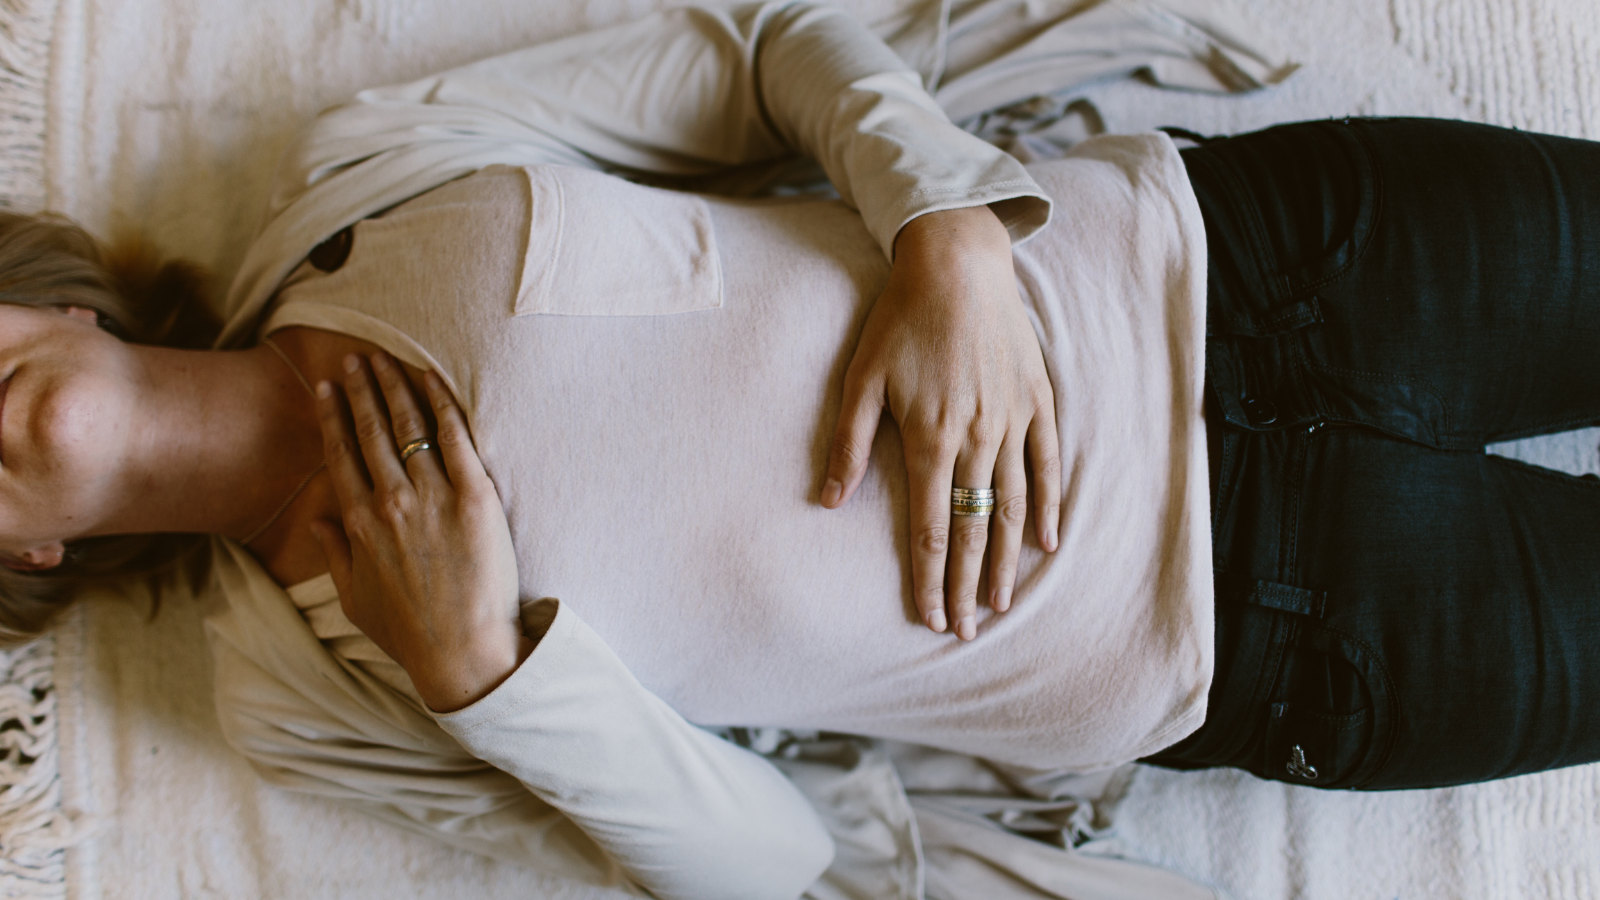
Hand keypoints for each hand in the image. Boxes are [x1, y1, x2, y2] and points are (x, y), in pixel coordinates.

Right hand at [311, 351, 529, 711]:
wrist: (461, 651)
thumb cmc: (409, 631)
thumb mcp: (354, 597)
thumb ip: (334, 554)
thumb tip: (321, 521)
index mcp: (358, 523)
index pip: (341, 454)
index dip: (333, 417)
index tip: (327, 389)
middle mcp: (391, 502)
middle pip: (372, 430)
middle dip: (361, 389)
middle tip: (355, 360)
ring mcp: (433, 497)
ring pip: (409, 426)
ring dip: (396, 387)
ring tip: (387, 360)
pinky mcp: (474, 497)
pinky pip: (455, 438)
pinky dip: (442, 404)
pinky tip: (432, 380)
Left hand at [822, 206, 1061, 640]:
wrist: (959, 261)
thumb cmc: (902, 317)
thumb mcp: (862, 377)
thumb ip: (849, 444)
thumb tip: (827, 501)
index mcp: (930, 437)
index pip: (929, 527)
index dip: (929, 578)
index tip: (930, 617)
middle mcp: (977, 438)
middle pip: (971, 528)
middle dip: (965, 583)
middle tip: (965, 628)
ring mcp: (1013, 421)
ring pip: (1013, 506)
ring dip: (1005, 558)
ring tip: (999, 601)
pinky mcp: (1037, 400)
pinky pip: (1048, 464)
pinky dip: (1049, 505)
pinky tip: (1047, 542)